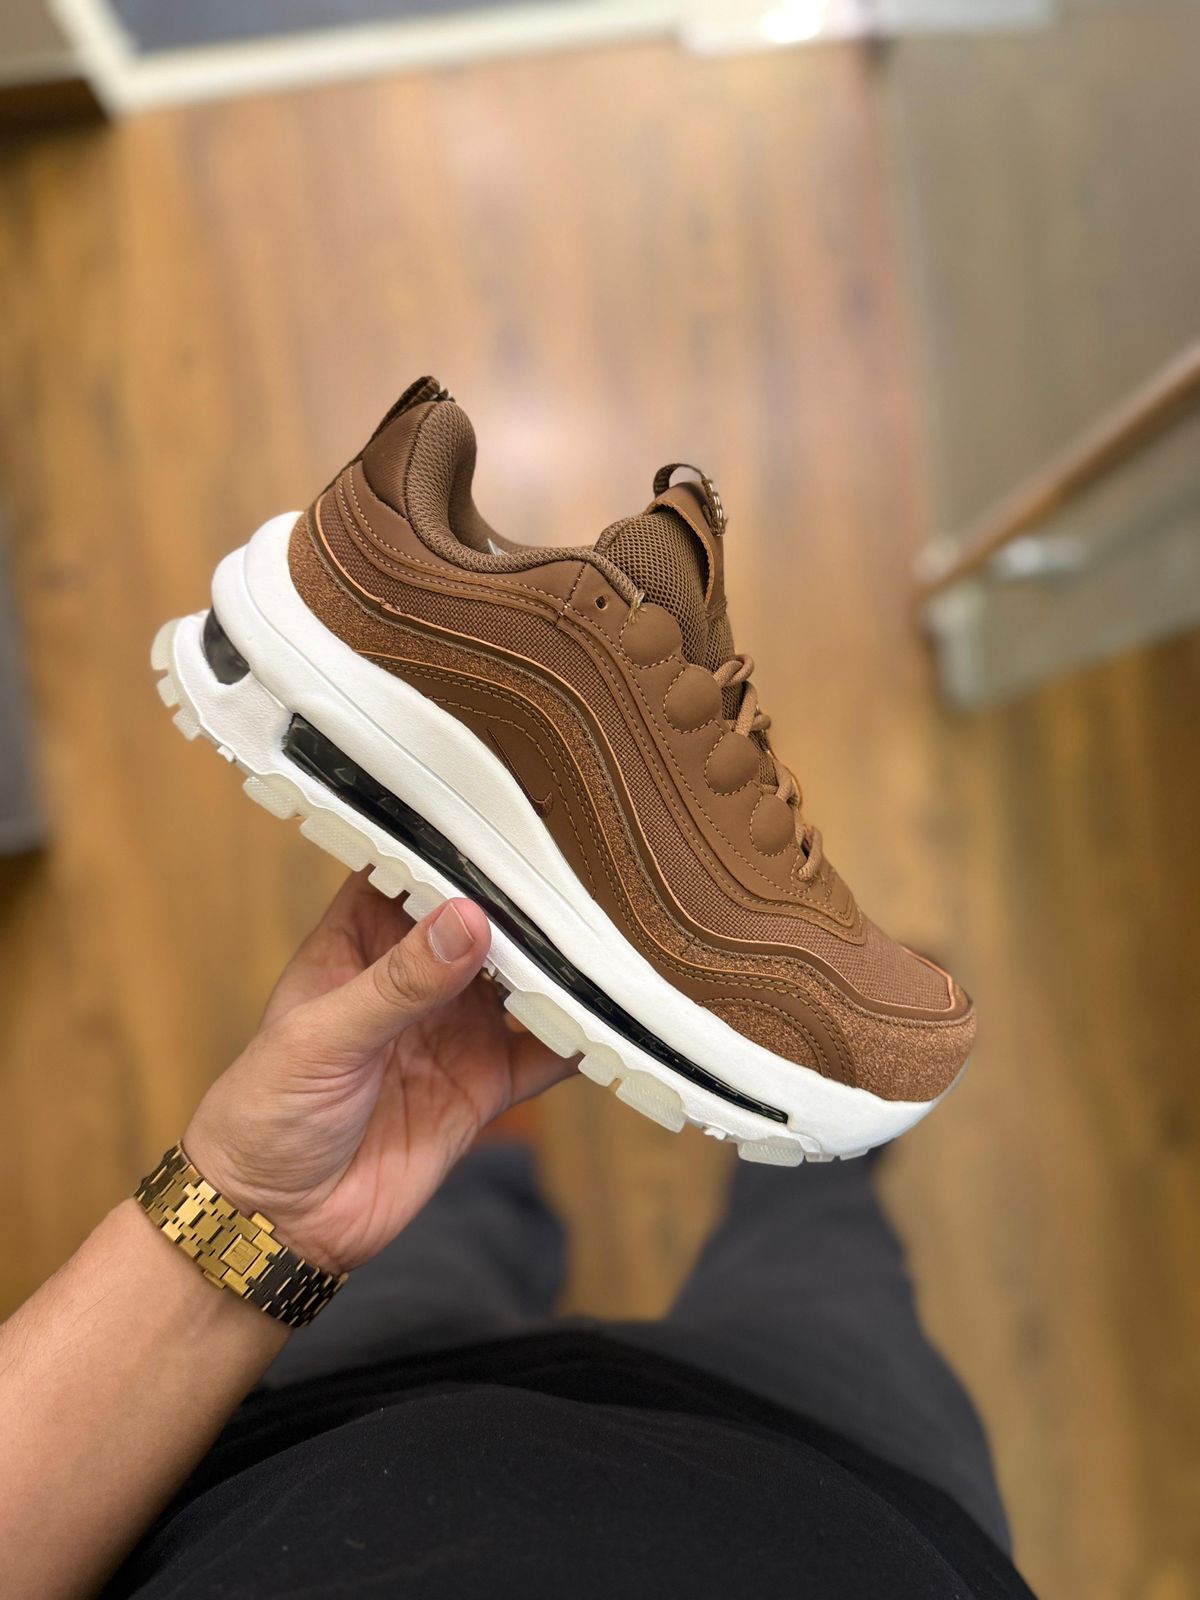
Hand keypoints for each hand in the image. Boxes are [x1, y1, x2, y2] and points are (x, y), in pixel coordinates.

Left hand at [183, 871, 573, 1274]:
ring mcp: (453, 1030)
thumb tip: (467, 920)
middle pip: (483, 922)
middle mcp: (415, 977)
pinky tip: (613, 1021)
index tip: (508, 819)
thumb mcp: (324, 1037)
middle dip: (528, 902)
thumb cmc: (264, 1114)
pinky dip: (580, 1039)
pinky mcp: (483, 1086)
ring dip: (562, 966)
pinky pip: (544, 1055)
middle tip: (583, 874)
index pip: (412, 872)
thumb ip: (399, 983)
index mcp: (360, 942)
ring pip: (524, 982)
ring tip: (611, 937)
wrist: (276, 1225)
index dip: (455, 843)